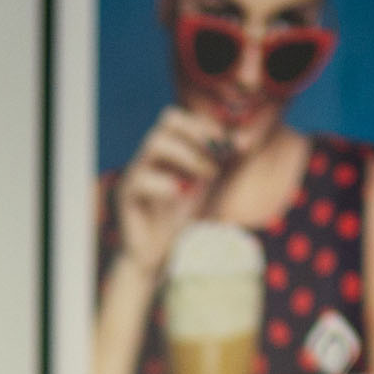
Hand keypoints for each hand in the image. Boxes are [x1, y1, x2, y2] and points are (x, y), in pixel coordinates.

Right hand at [109, 104, 237, 276]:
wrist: (162, 256)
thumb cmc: (187, 220)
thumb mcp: (215, 189)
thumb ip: (230, 164)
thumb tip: (247, 140)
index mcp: (169, 150)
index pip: (180, 117)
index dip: (204, 124)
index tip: (227, 143)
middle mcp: (151, 156)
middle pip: (167, 119)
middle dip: (197, 132)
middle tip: (217, 155)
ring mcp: (136, 173)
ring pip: (154, 143)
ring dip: (187, 155)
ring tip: (207, 175)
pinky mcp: (126, 195)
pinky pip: (140, 178)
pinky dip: (164, 184)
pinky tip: (181, 195)